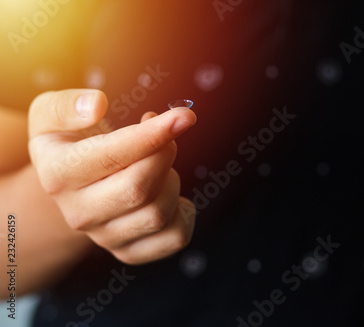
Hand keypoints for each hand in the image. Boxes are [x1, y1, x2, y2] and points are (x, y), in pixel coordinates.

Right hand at [28, 89, 196, 264]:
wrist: (71, 186)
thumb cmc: (69, 141)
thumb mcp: (50, 114)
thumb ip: (66, 105)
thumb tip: (97, 105)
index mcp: (58, 174)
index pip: (113, 157)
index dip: (154, 134)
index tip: (185, 116)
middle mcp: (78, 213)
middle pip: (139, 188)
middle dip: (165, 154)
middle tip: (167, 136)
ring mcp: (105, 237)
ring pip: (159, 213)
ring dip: (171, 180)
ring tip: (158, 165)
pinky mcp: (129, 252)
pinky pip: (176, 237)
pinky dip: (185, 212)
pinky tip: (169, 192)